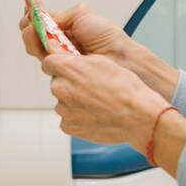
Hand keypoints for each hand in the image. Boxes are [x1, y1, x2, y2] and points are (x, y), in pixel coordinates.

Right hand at [18, 0, 127, 62]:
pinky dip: (41, 50)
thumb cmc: (105, 35)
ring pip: (36, 49)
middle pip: (33, 36)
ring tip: (32, 30)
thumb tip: (44, 17)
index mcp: (63, 27)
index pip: (41, 21)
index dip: (32, 15)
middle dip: (28, 27)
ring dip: (31, 38)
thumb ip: (60, 15)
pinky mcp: (61, 68)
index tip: (29, 7)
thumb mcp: (81, 14)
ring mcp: (59, 56)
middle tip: (28, 22)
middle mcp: (59, 42)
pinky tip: (44, 42)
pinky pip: (45, 60)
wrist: (117, 54)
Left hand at [39, 53, 185, 175]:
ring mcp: (63, 109)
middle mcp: (60, 88)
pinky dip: (78, 117)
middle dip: (69, 84)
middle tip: (90, 88)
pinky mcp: (68, 126)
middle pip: (57, 83)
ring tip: (97, 103)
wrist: (137, 115)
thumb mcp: (101, 61)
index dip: (60, 66)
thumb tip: (65, 59)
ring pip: (63, 102)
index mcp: (66, 68)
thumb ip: (77, 60)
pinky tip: (95, 114)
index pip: (48, 63)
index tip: (69, 69)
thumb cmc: (124, 87)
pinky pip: (68, 119)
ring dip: (74, 102)